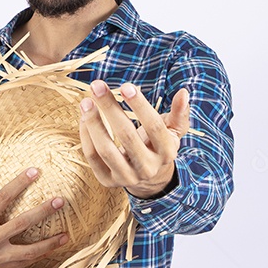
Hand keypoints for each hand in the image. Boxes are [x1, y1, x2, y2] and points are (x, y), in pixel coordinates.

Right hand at [0, 168, 69, 267]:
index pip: (4, 197)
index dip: (21, 182)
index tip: (35, 171)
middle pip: (24, 223)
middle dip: (44, 211)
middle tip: (61, 201)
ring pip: (29, 251)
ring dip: (49, 243)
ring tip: (66, 236)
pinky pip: (22, 264)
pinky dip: (37, 259)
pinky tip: (48, 253)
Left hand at [78, 81, 189, 198]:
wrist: (149, 180)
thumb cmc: (159, 146)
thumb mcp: (172, 131)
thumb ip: (179, 113)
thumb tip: (184, 93)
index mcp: (167, 152)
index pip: (154, 126)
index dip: (140, 105)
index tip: (126, 86)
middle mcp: (147, 167)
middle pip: (127, 135)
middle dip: (110, 108)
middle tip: (97, 85)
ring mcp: (126, 176)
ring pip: (106, 149)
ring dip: (93, 123)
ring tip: (86, 101)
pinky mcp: (108, 181)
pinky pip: (93, 157)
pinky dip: (86, 136)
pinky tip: (84, 117)